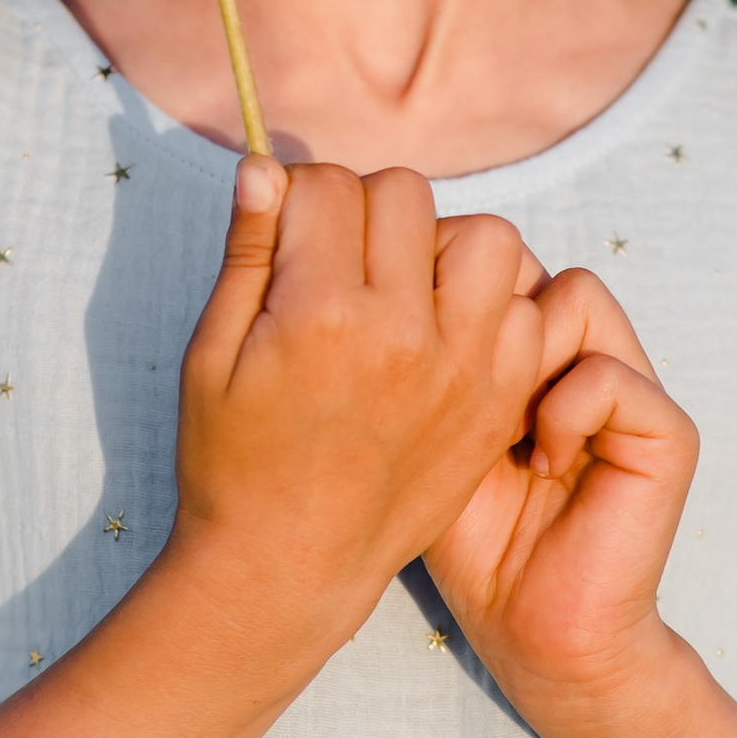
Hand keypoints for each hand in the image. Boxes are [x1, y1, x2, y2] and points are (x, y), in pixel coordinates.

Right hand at [169, 157, 536, 661]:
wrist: (289, 569)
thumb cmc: (233, 463)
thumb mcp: (211, 355)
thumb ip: (246, 254)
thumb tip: (265, 168)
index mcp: (321, 315)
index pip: (327, 186)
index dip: (296, 198)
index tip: (285, 234)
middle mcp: (405, 334)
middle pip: (406, 195)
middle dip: (364, 210)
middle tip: (336, 259)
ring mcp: (464, 369)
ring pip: (486, 238)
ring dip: (442, 246)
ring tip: (400, 289)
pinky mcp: (498, 401)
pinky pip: (525, 308)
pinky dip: (491, 304)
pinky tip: (442, 332)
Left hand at [421, 265, 699, 726]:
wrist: (532, 633)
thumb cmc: (468, 538)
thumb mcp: (426, 423)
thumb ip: (422, 345)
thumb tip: (383, 264)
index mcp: (530, 344)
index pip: (490, 252)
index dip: (442, 281)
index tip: (408, 347)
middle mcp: (584, 351)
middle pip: (528, 259)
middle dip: (476, 313)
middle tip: (452, 391)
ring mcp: (633, 386)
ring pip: (573, 296)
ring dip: (522, 356)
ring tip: (503, 430)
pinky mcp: (667, 432)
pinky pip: (607, 372)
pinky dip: (564, 412)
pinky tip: (539, 465)